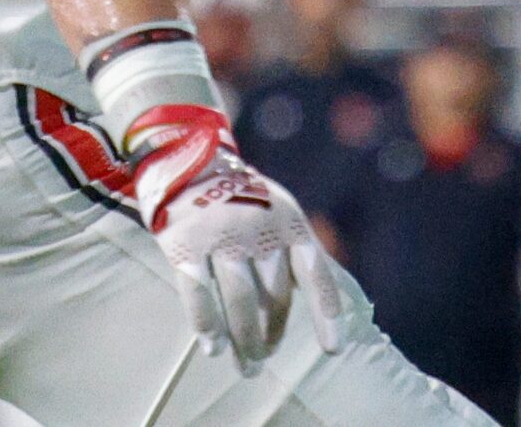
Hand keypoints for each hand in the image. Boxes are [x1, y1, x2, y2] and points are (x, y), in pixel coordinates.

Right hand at [127, 105, 344, 372]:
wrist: (190, 155)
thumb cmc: (242, 195)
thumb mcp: (279, 211)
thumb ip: (293, 250)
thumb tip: (316, 296)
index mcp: (290, 222)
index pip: (315, 274)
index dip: (325, 312)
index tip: (333, 348)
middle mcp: (262, 230)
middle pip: (273, 297)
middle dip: (270, 335)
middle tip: (262, 361)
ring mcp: (224, 236)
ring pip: (239, 301)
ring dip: (243, 339)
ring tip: (246, 365)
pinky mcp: (188, 243)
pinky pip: (198, 292)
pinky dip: (206, 323)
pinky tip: (213, 345)